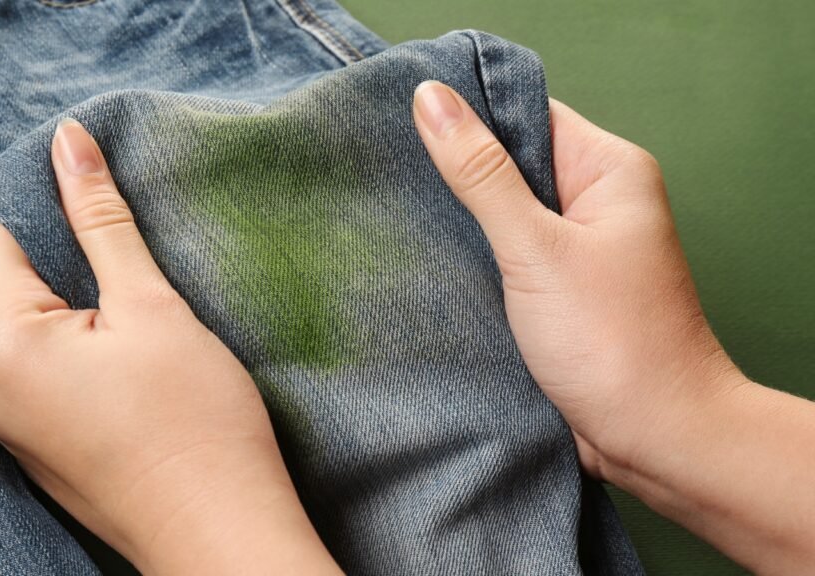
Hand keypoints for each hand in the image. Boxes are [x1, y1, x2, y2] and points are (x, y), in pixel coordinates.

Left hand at [0, 119, 340, 574]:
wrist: (216, 531)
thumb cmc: (190, 420)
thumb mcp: (148, 304)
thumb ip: (100, 219)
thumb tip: (68, 140)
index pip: (12, 235)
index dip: (64, 209)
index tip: (114, 205)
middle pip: (23, 284)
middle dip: (79, 267)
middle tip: (146, 279)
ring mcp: (6, 423)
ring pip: (41, 330)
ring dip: (88, 313)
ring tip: (148, 327)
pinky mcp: (36, 446)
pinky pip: (48, 373)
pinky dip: (85, 355)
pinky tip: (136, 370)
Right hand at [412, 81, 814, 573]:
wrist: (655, 438)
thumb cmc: (612, 340)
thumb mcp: (535, 248)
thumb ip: (481, 173)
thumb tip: (431, 98)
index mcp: (608, 170)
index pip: (527, 113)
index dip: (467, 113)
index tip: (401, 118)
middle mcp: (597, 201)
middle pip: (512, 162)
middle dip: (456, 170)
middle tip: (388, 171)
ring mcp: (578, 248)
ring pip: (505, 213)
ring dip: (461, 219)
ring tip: (398, 213)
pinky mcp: (559, 290)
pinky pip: (507, 256)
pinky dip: (474, 258)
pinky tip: (431, 259)